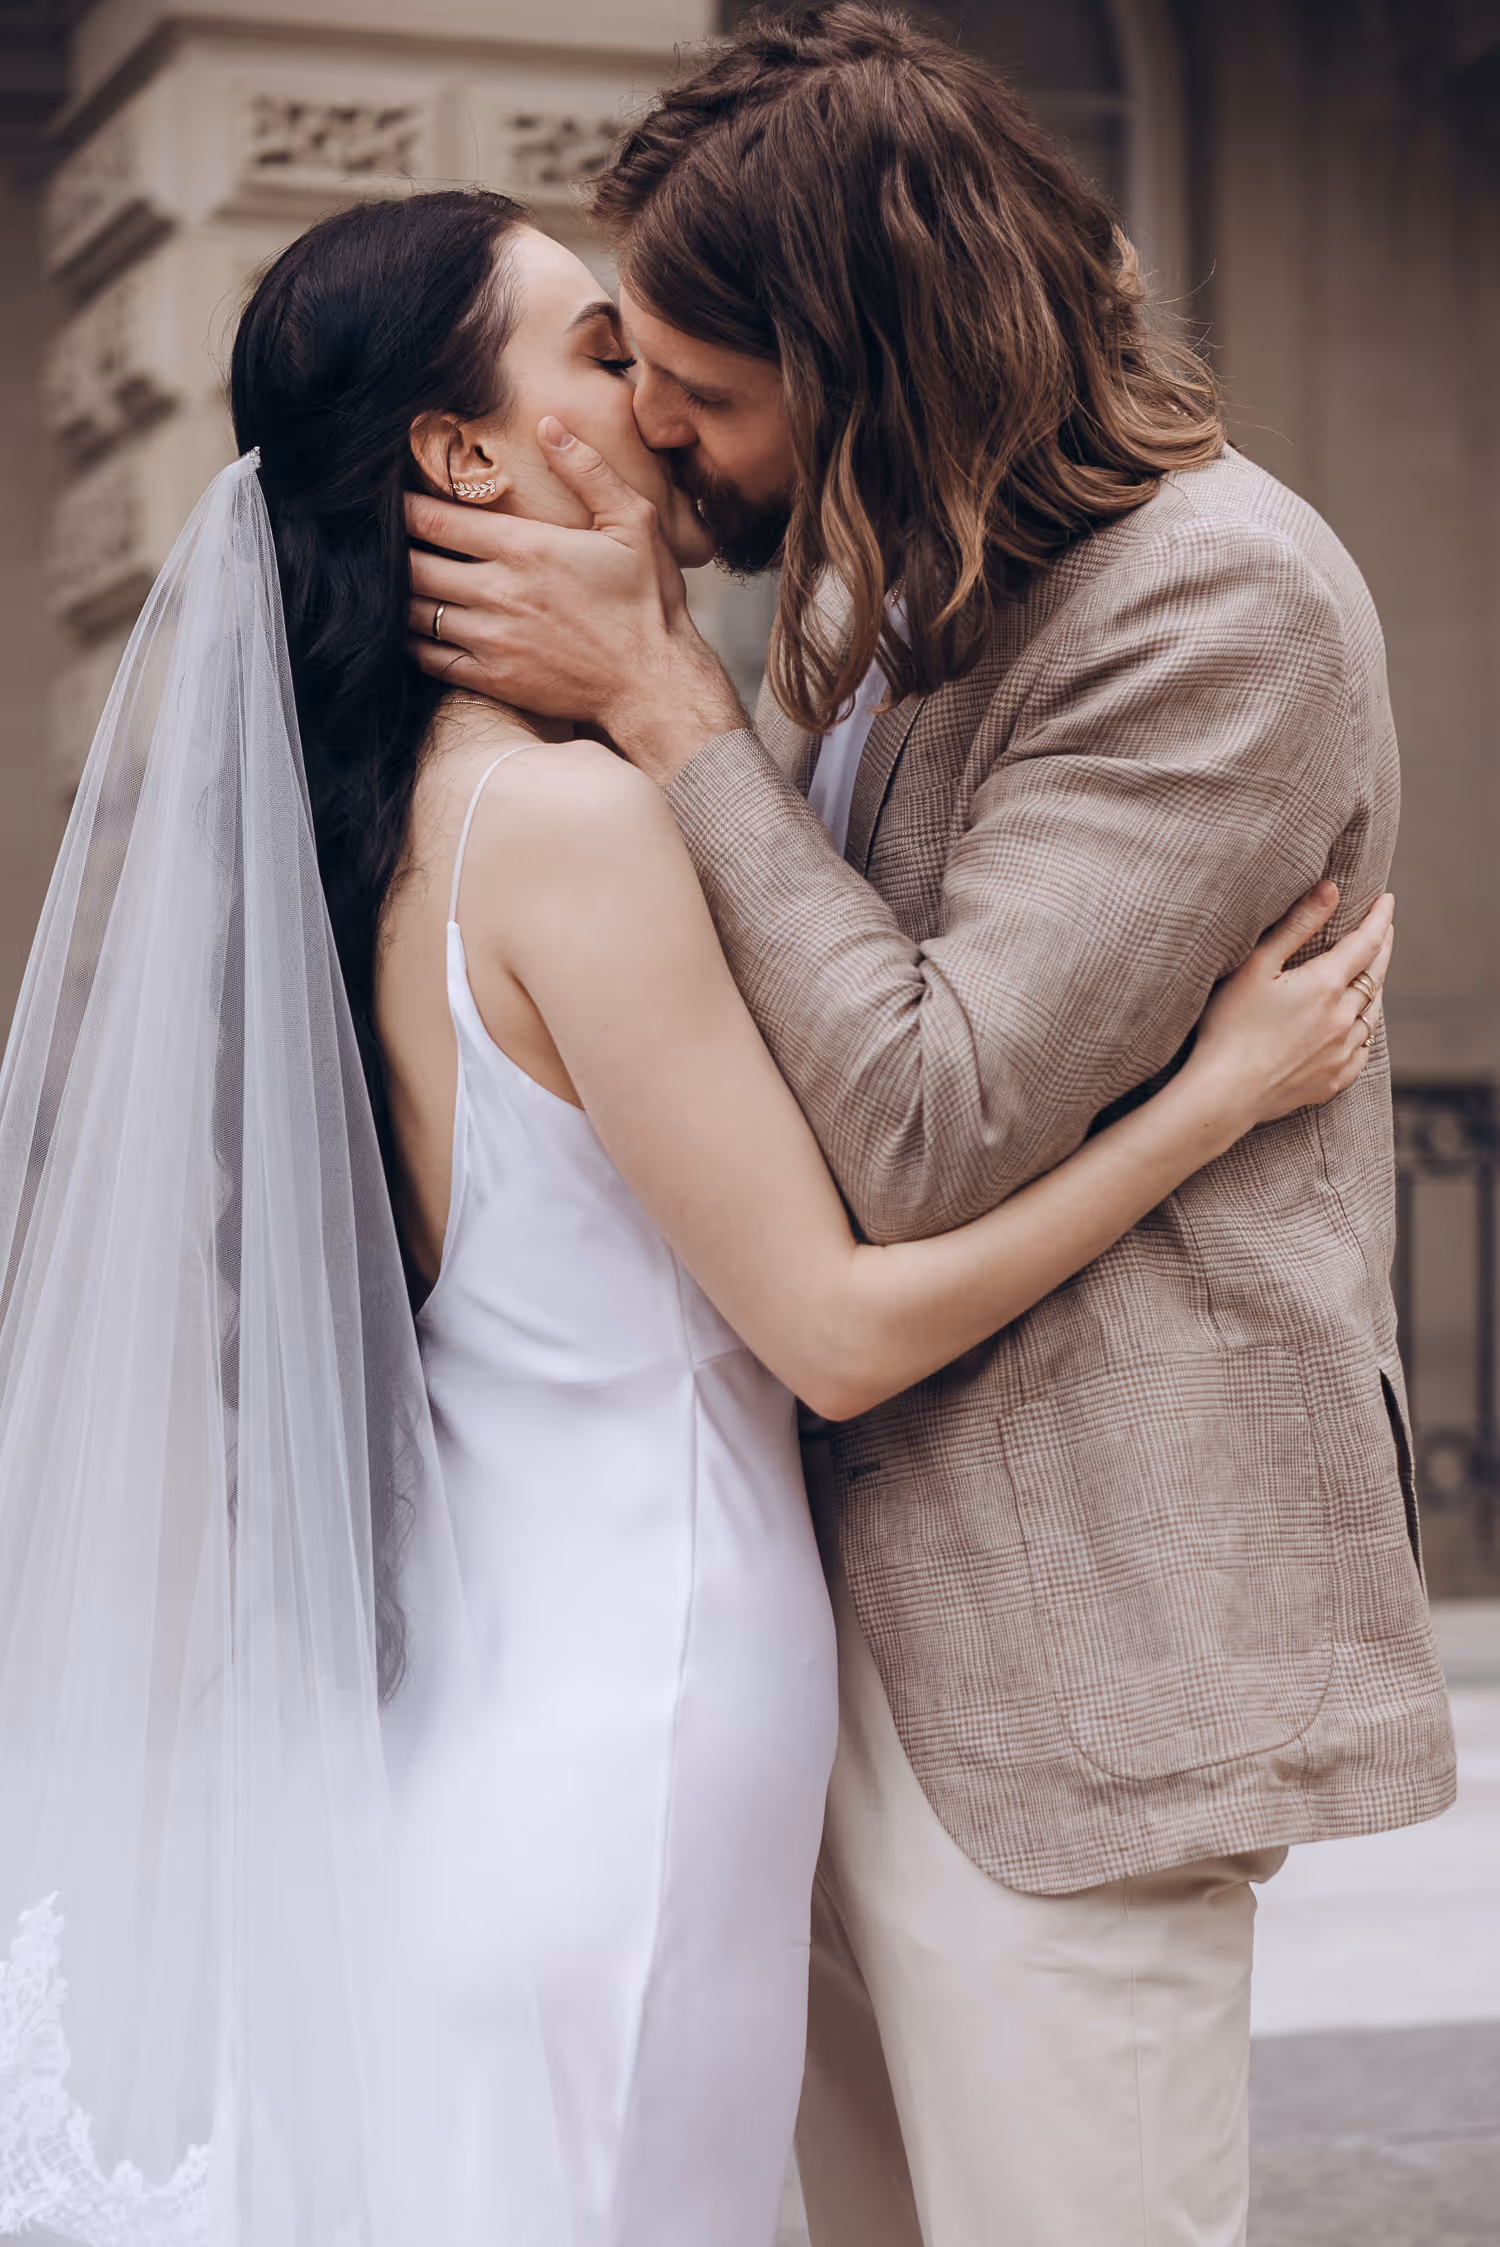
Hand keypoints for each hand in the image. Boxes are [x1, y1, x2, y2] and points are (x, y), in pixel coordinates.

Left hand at [405, 421, 745, 778]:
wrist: (653, 684)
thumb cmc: (647, 603)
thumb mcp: (634, 524)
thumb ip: (589, 471)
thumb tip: (549, 424)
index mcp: (526, 549)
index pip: (438, 520)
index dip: (404, 506)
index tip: (390, 498)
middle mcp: (500, 593)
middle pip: (415, 565)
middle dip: (392, 549)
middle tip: (380, 540)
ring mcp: (493, 640)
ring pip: (416, 612)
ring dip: (398, 594)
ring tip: (390, 580)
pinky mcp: (494, 679)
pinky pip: (431, 659)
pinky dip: (412, 642)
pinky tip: (412, 630)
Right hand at [1188, 881, 1394, 1128]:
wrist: (1224, 1093)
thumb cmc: (1229, 1026)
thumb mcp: (1256, 966)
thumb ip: (1296, 925)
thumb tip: (1332, 889)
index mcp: (1326, 985)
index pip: (1366, 942)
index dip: (1379, 918)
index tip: (1387, 900)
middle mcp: (1344, 1018)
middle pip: (1375, 975)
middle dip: (1382, 947)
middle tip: (1385, 928)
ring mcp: (1342, 1052)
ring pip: (1373, 1014)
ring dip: (1375, 989)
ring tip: (1372, 975)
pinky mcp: (1334, 1080)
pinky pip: (1363, 1050)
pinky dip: (1365, 1032)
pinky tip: (1358, 1028)